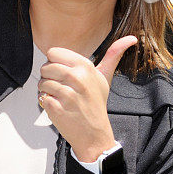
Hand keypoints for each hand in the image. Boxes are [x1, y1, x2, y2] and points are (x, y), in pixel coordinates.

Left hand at [38, 35, 137, 161]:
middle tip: (63, 88)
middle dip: (49, 77)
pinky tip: (58, 107)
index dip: (55, 63)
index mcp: (85, 67)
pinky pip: (41, 97)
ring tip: (61, 98)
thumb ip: (114, 54)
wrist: (94, 134)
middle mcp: (77, 78)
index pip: (53, 53)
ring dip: (47, 91)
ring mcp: (67, 94)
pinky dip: (46, 103)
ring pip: (41, 83)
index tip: (65, 73)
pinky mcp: (57, 108)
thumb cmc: (96, 104)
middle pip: (45, 67)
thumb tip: (131, 38)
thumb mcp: (105, 77)